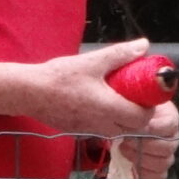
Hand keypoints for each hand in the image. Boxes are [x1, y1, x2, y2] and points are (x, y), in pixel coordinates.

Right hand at [27, 39, 164, 139]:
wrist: (29, 92)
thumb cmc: (60, 76)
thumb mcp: (92, 61)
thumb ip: (121, 54)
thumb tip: (143, 45)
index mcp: (110, 108)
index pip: (143, 119)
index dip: (148, 107)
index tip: (143, 94)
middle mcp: (103, 125)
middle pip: (133, 128)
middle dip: (137, 114)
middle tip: (131, 95)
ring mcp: (90, 131)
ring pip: (117, 131)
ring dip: (121, 118)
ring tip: (114, 97)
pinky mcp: (78, 132)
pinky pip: (100, 130)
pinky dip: (105, 121)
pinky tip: (95, 103)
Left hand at [119, 103, 178, 178]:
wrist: (126, 122)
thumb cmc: (131, 109)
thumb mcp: (134, 101)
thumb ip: (137, 104)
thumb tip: (133, 112)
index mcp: (171, 118)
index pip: (170, 125)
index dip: (152, 128)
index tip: (134, 126)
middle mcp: (173, 137)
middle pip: (167, 147)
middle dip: (143, 145)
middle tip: (125, 140)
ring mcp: (167, 154)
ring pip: (163, 163)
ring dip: (141, 159)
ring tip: (124, 149)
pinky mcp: (159, 168)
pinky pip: (159, 176)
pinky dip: (145, 172)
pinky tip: (132, 164)